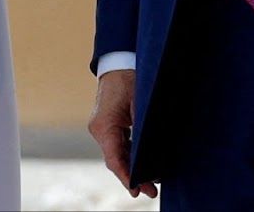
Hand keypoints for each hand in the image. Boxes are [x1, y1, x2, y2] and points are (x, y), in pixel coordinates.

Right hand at [87, 70, 157, 197]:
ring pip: (117, 154)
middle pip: (116, 159)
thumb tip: (154, 150)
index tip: (135, 190)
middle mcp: (99, 129)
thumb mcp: (140, 101)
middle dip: (133, 176)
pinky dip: (130, 155)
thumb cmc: (129, 77)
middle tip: (151, 192)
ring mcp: (102, 127)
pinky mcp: (109, 124)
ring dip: (132, 167)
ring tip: (151, 183)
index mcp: (104, 125)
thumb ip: (144, 126)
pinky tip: (144, 163)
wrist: (119, 60)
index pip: (114, 158)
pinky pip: (119, 145)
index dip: (125, 176)